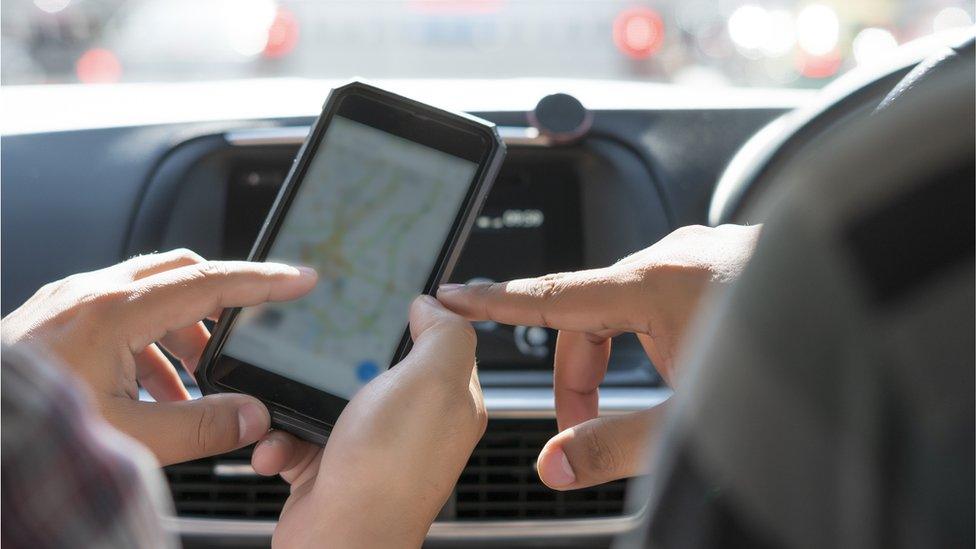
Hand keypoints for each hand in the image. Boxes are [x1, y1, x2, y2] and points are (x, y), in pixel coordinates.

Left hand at [1, 249, 316, 464]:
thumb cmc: (31, 432)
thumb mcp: (126, 437)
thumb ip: (199, 426)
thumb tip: (253, 417)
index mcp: (114, 312)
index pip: (210, 282)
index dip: (263, 281)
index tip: (300, 278)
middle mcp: (91, 294)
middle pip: (182, 272)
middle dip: (223, 302)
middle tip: (249, 334)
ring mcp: (68, 302)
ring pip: (149, 293)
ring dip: (182, 330)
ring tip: (194, 385)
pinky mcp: (53, 319)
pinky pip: (117, 312)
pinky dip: (148, 340)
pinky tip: (150, 390)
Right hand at [251, 296, 485, 548]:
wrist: (339, 542)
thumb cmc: (388, 469)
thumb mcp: (433, 379)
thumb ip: (444, 333)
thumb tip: (432, 305)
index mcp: (448, 399)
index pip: (438, 341)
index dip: (413, 316)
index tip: (380, 297)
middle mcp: (413, 424)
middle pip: (375, 365)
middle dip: (338, 361)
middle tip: (319, 355)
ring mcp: (371, 447)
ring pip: (328, 398)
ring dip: (298, 402)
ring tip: (289, 409)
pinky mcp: (331, 467)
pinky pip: (299, 436)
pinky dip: (282, 441)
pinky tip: (278, 450)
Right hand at [436, 224, 760, 489]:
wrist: (862, 316)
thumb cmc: (789, 360)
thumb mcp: (694, 418)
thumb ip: (616, 445)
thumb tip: (555, 465)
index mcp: (656, 282)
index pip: (552, 293)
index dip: (494, 300)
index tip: (450, 295)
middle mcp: (673, 255)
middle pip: (587, 311)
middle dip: (577, 372)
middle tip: (582, 429)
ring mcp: (700, 252)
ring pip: (623, 304)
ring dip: (616, 357)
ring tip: (647, 404)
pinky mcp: (719, 259)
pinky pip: (657, 294)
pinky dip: (646, 336)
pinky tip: (676, 366)